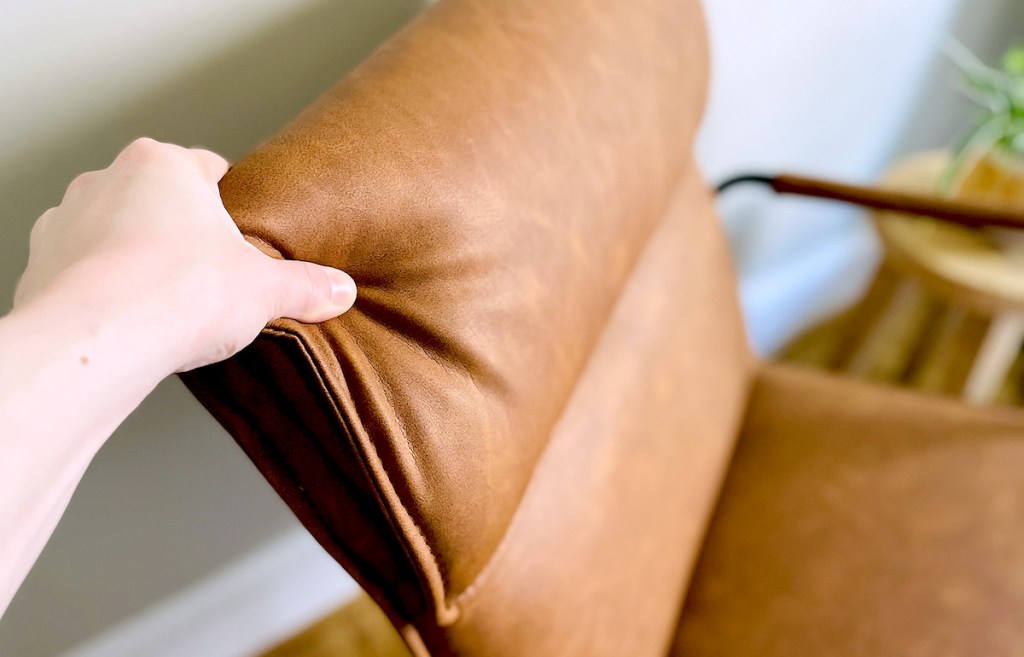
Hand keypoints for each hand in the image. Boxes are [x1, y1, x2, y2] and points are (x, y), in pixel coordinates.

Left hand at [13, 137, 355, 371]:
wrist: (98, 340)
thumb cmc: (175, 294)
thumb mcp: (264, 290)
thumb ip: (305, 286)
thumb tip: (339, 290)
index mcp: (164, 166)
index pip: (208, 167)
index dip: (231, 200)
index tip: (242, 226)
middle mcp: (108, 180)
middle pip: (159, 198)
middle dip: (184, 229)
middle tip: (212, 271)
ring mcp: (67, 220)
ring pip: (115, 229)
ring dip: (138, 255)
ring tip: (168, 299)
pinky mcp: (41, 263)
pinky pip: (82, 268)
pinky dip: (104, 286)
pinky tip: (129, 318)